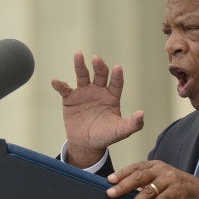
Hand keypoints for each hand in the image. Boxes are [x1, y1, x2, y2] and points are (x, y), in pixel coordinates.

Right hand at [51, 51, 143, 167]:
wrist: (86, 144)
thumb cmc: (105, 135)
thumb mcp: (121, 131)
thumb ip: (133, 124)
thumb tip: (142, 114)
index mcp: (112, 96)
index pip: (116, 83)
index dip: (117, 76)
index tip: (117, 68)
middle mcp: (99, 90)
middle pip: (100, 75)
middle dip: (99, 66)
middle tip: (97, 59)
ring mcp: (84, 92)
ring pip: (82, 76)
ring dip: (80, 65)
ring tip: (78, 54)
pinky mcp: (70, 98)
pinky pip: (65, 90)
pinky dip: (60, 85)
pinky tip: (56, 82)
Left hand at [106, 160, 198, 198]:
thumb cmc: (178, 185)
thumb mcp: (162, 177)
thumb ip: (147, 179)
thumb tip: (124, 187)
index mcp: (156, 164)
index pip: (135, 167)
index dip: (121, 173)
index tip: (109, 180)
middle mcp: (162, 169)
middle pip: (138, 177)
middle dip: (123, 186)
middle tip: (111, 193)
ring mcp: (170, 179)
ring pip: (148, 191)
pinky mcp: (177, 191)